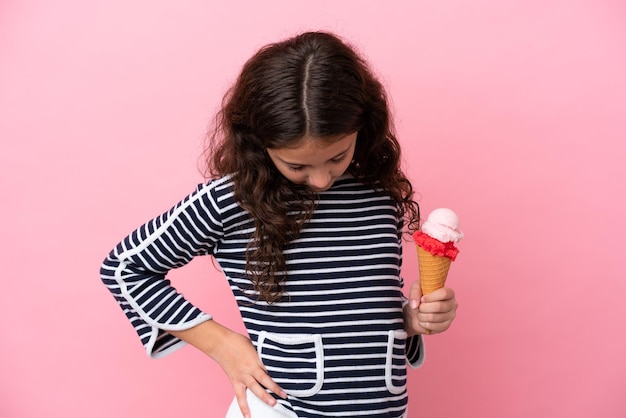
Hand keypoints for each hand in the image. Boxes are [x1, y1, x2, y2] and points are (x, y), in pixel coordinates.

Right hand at [171, 321, 286, 417]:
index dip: (280, 373)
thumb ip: (263, 353)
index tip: (290, 378)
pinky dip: (244, 406)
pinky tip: (248, 416)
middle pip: (265, 379)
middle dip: (275, 387)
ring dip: (264, 396)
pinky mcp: (235, 381)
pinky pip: (240, 396)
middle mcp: (250, 368)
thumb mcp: (254, 344)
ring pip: (255, 388)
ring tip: (273, 403)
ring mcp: (242, 376)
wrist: (220, 343)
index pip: (271, 367)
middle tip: (285, 394)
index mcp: (257, 358)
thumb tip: (274, 357)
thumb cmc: (238, 341)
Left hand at [404, 281, 457, 335]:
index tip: (422, 299)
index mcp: (449, 292)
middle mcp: (453, 304)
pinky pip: (434, 327)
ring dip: (422, 316)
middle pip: (439, 306)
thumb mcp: (416, 288)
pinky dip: (424, 324)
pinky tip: (422, 321)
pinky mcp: (446, 326)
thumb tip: (415, 305)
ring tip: (420, 314)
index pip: (444, 293)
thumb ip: (415, 291)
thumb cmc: (420, 297)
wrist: (418, 311)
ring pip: (434, 317)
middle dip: (424, 308)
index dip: (431, 297)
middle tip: (419, 307)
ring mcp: (450, 316)